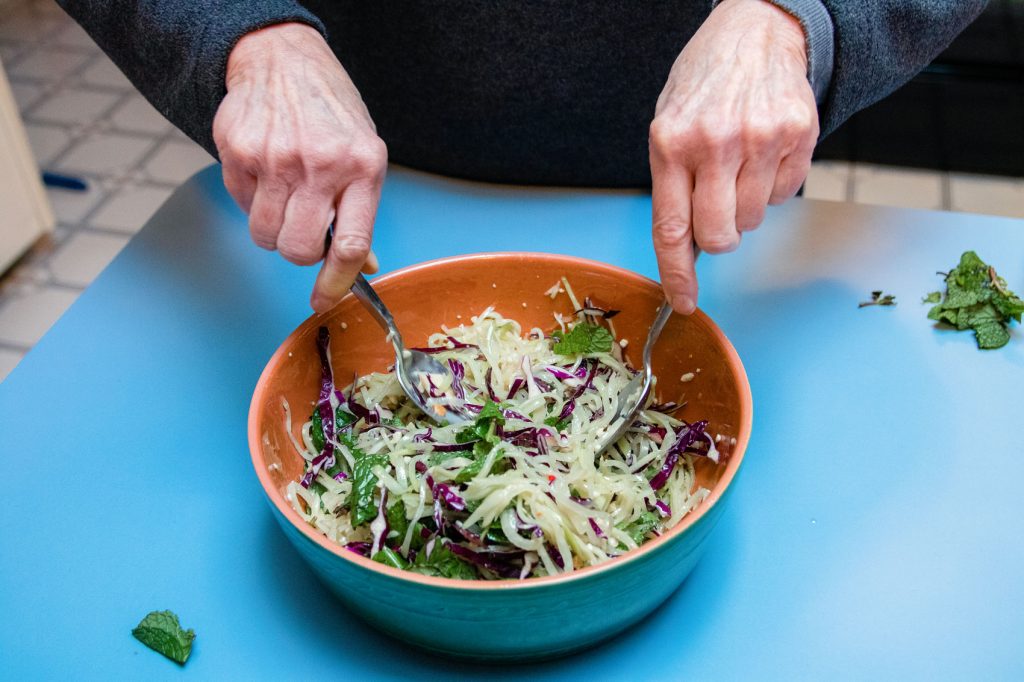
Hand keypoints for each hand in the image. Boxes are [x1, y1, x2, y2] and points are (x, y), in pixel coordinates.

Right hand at [213, 23, 386, 311]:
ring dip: (273, 230)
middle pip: (298, 249)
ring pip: (265, 235)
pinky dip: (253, 200)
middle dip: (299, 253)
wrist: (282, 59)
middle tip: (304, 231)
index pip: (350, 245)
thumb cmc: (330, 113)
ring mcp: (277, 158)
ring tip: (285, 197)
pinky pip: (242, 206)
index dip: (337, 283)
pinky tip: (266, 171)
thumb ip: (362, 211)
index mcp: (363, 167)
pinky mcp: (239, 152)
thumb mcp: (364, 155)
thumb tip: (365, 264)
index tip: (324, 300)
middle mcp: (320, 164)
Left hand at [649, 0, 818, 312]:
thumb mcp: (668, 125)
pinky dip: (773, 186)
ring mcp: (760, 139)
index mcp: (670, 143)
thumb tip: (684, 249)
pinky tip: (764, 153)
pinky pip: (786, 195)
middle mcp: (714, 143)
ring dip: (745, 206)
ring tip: (739, 165)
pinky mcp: (798, 135)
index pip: (671, 228)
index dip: (677, 274)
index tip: (684, 302)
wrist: (756, 31)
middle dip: (717, 238)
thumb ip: (672, 185)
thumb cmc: (704, 83)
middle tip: (716, 211)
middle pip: (719, 237)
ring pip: (753, 220)